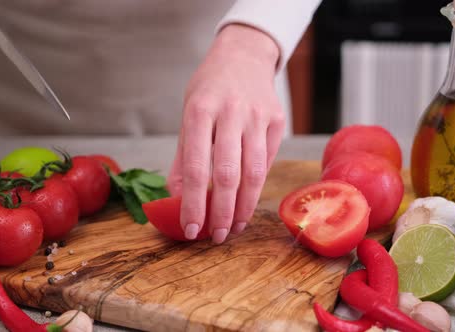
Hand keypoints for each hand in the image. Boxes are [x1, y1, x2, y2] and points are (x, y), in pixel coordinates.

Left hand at [167, 24, 285, 243]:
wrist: (244, 56)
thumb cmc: (210, 90)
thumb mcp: (188, 115)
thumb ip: (184, 158)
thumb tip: (177, 199)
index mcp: (200, 110)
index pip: (197, 166)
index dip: (194, 202)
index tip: (191, 228)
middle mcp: (231, 113)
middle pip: (228, 174)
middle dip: (222, 212)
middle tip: (216, 236)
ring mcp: (257, 116)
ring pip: (254, 173)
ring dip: (244, 207)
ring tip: (234, 227)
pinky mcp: (277, 121)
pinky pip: (267, 162)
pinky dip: (257, 188)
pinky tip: (247, 203)